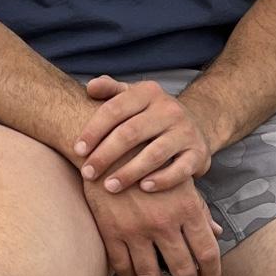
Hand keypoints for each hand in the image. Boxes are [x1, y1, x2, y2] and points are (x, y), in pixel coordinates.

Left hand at [73, 77, 213, 194]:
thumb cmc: (149, 115)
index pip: (114, 109)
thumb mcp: (131, 97)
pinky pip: (180, 169)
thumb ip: (109, 90)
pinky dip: (162, 180)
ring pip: (154, 154)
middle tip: (87, 174)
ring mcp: (186, 131)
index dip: (93, 131)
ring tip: (109, 186)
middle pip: (130, 133)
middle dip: (105, 155)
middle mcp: (169, 109)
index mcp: (148, 92)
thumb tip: (90, 87)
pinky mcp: (198, 153)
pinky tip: (143, 188)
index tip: (77, 150)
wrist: (193, 126)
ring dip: (129, 172)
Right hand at [83, 168, 222, 275]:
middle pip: (183, 269)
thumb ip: (199, 208)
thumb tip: (215, 233)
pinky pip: (123, 267)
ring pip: (151, 275)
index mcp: (186, 208)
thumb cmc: (150, 161)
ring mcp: (135, 230)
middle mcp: (163, 223)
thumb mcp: (181, 180)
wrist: (110, 147)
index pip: (208, 253)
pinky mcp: (111, 232)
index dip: (213, 274)